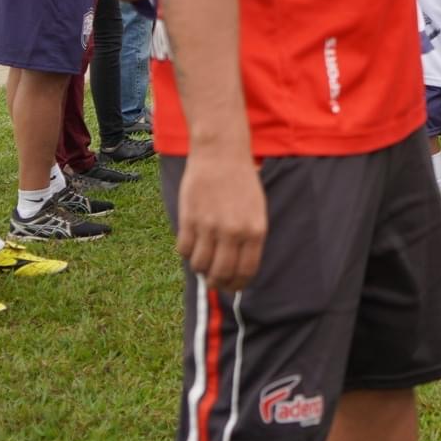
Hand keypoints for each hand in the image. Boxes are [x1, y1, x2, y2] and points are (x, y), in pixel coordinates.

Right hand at [175, 148, 269, 292]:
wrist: (221, 154)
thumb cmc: (241, 181)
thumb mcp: (256, 210)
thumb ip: (250, 237)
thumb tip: (238, 266)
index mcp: (255, 230)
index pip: (246, 271)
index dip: (237, 284)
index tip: (231, 286)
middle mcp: (233, 231)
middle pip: (221, 273)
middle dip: (217, 283)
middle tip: (213, 281)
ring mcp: (210, 226)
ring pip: (200, 265)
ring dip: (200, 268)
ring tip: (201, 261)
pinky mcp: (189, 218)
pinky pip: (184, 249)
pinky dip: (186, 252)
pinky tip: (190, 245)